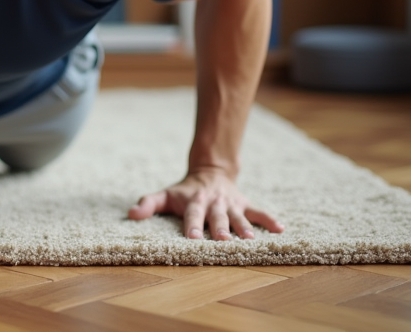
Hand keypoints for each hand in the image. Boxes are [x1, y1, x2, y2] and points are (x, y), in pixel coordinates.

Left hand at [128, 167, 283, 239]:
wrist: (209, 171)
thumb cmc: (183, 191)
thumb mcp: (165, 195)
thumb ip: (148, 204)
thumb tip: (130, 214)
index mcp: (194, 201)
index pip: (192, 214)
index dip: (193, 225)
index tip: (193, 237)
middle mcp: (213, 202)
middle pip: (216, 216)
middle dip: (220, 227)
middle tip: (223, 239)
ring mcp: (231, 203)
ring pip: (238, 216)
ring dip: (244, 227)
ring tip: (250, 239)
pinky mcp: (244, 204)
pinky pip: (258, 211)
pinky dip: (269, 220)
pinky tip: (280, 229)